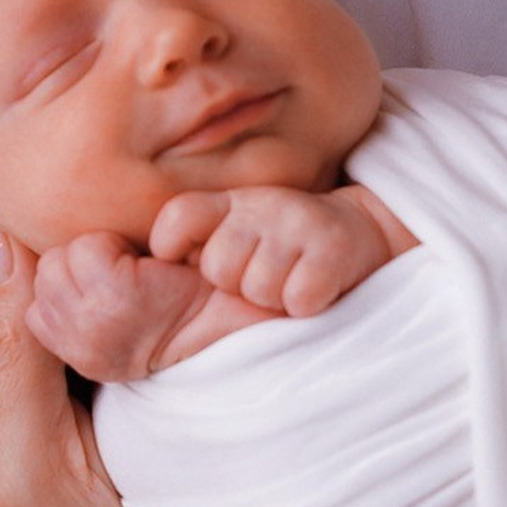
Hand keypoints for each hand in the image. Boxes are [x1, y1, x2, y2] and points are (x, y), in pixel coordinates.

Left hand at [153, 185, 398, 318]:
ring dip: (274, 298)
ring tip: (289, 279)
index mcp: (229, 202)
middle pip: (217, 266)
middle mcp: (262, 205)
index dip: (171, 247)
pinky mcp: (333, 249)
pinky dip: (306, 305)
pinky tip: (315, 290)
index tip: (192, 260)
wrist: (361, 235)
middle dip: (236, 284)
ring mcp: (298, 224)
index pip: (176, 217)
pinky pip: (298, 299)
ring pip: (258, 288)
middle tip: (262, 273)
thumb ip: (190, 240)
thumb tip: (146, 266)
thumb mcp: (232, 230)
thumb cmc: (280, 245)